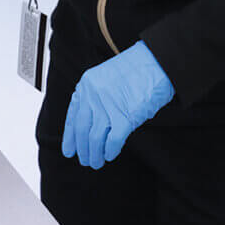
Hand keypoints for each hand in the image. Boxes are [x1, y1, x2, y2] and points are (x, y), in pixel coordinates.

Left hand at [61, 41, 174, 168]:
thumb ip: (96, 98)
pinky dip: (110, 150)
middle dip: (82, 148)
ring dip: (94, 154)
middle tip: (85, 160)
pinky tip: (110, 155)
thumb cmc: (135, 71)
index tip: (69, 150)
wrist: (156, 62)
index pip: (72, 116)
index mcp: (86, 86)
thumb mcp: (106, 79)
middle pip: (81, 129)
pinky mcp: (125, 117)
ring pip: (94, 138)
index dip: (69, 136)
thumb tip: (91, 126)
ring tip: (96, 162)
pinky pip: (113, 140)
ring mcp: (108, 106)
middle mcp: (93, 96)